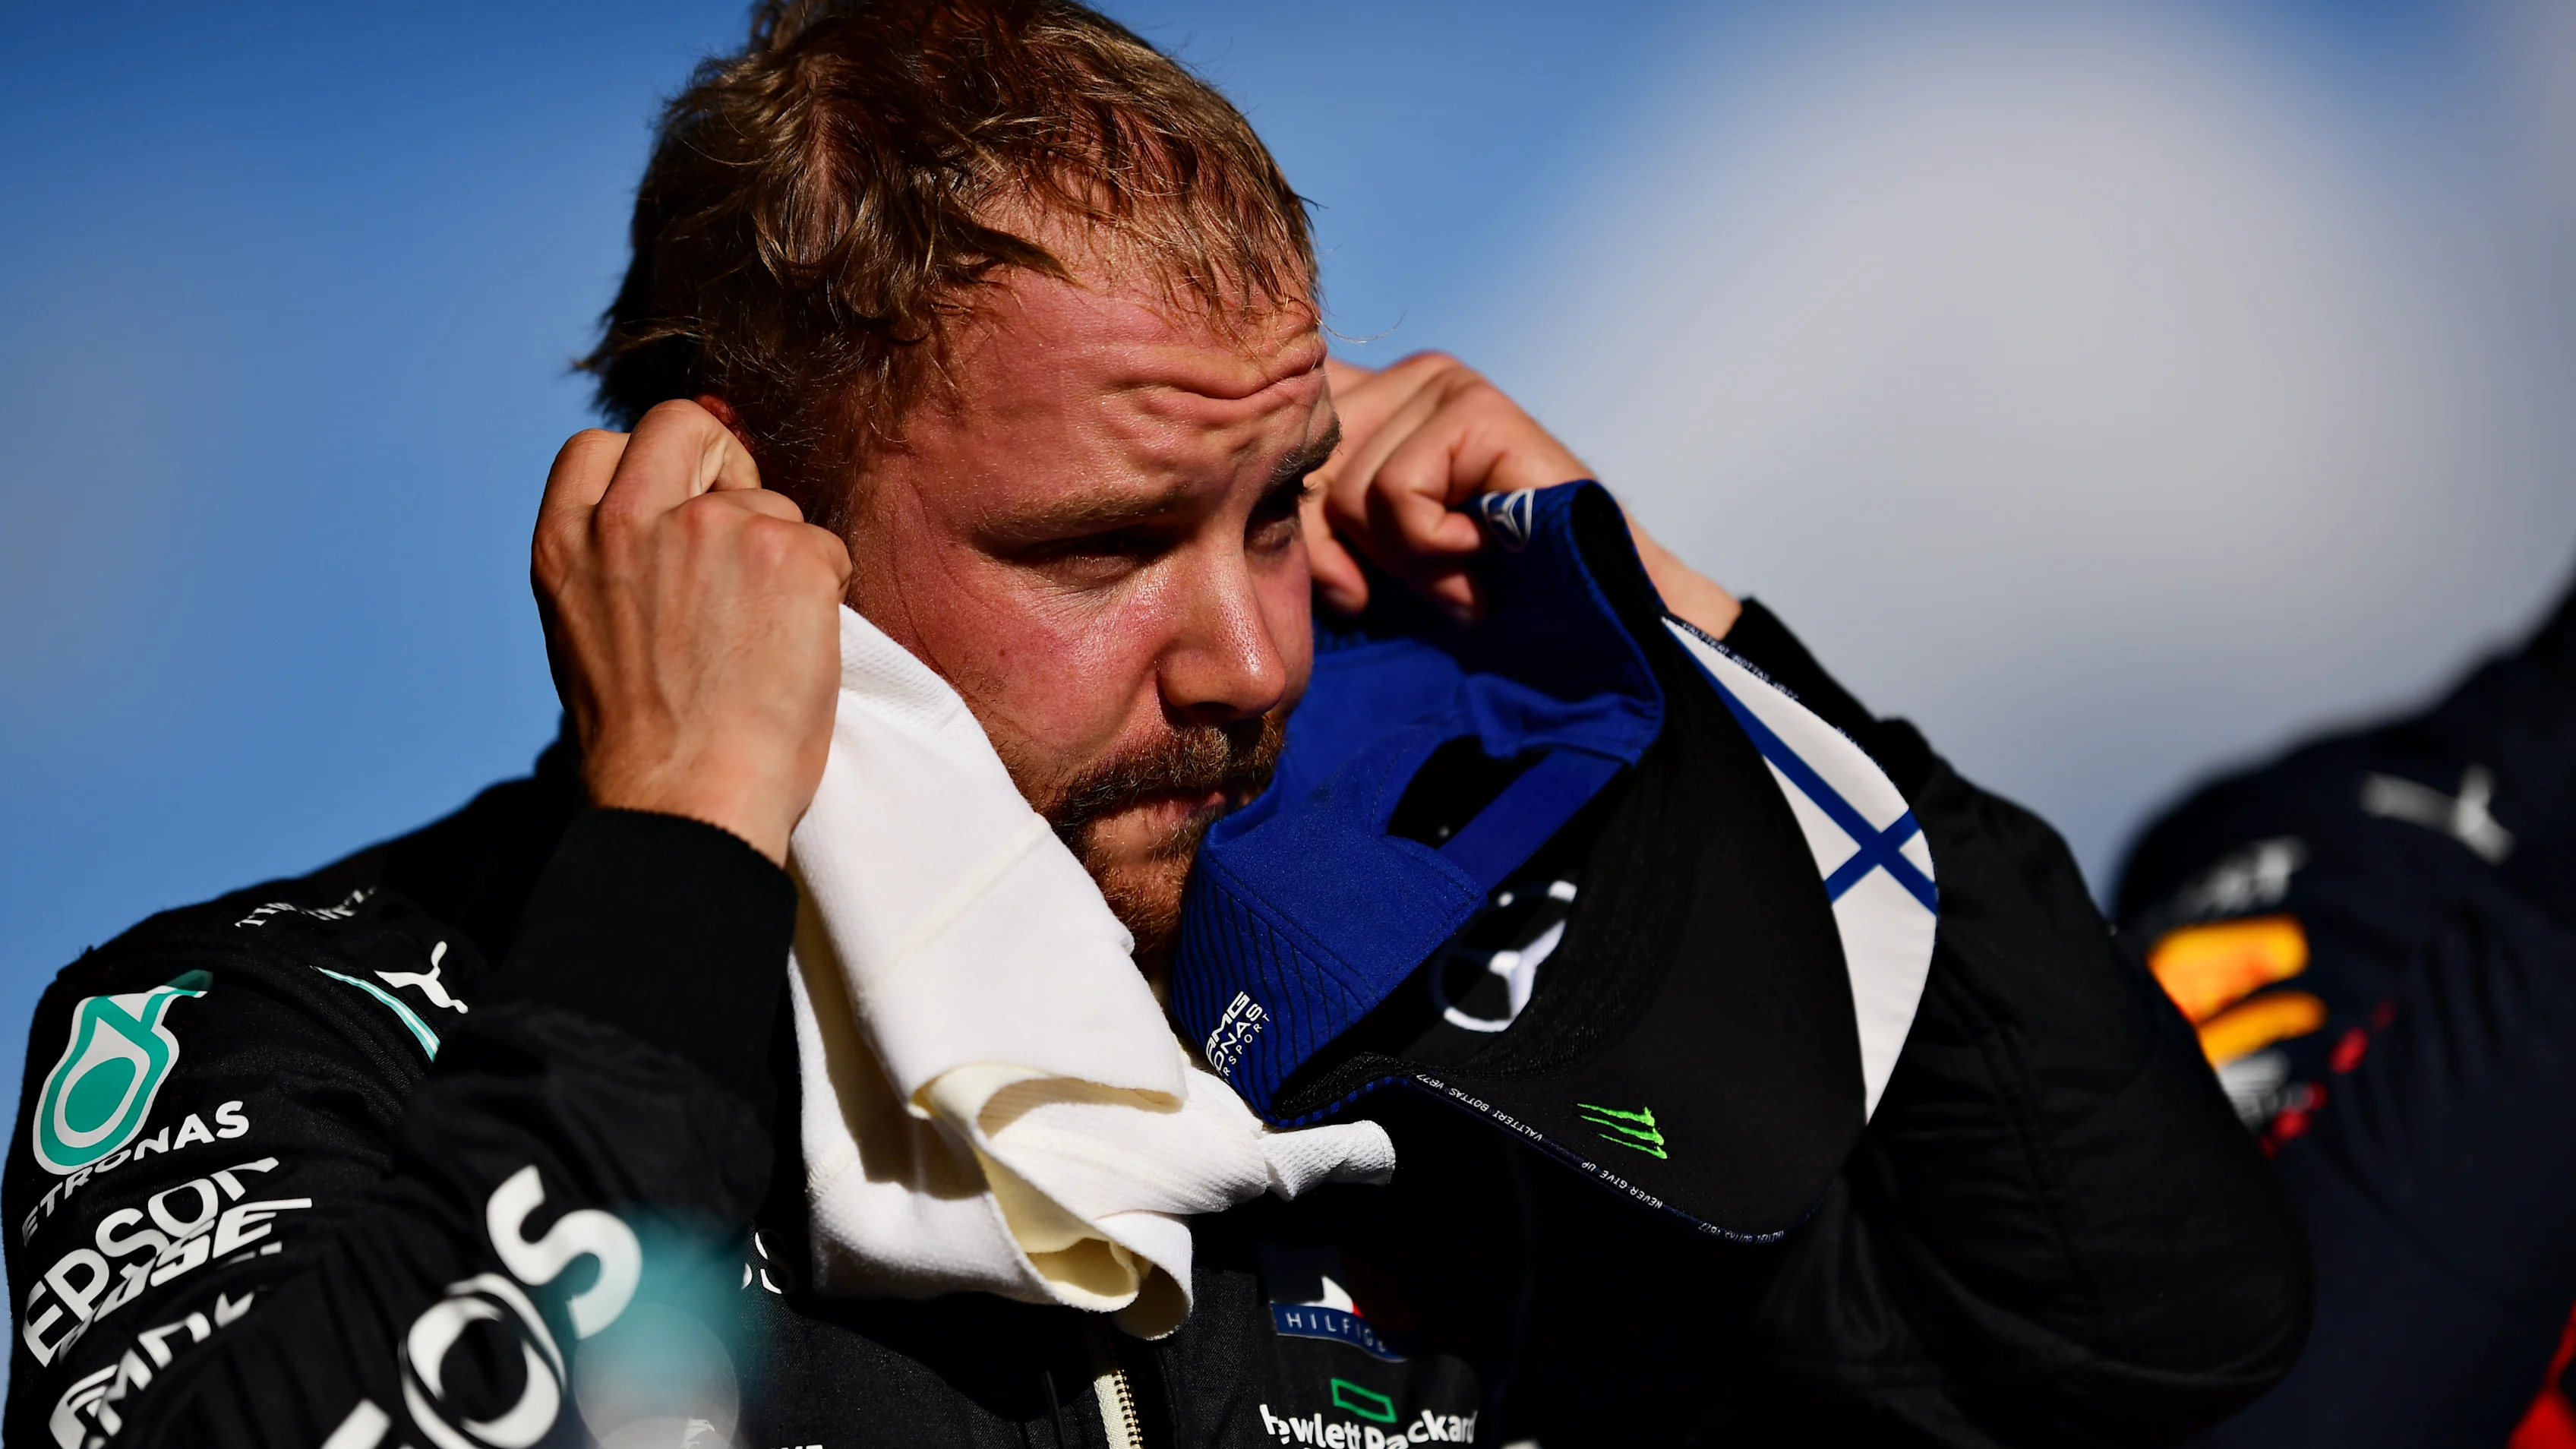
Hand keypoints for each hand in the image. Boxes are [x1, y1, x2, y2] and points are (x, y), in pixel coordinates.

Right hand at [532, 399, 851, 863]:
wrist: (690, 803)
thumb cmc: (647, 745)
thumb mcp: (589, 633)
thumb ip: (618, 560)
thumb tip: (675, 510)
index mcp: (566, 543)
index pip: (600, 445)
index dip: (650, 468)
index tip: (676, 507)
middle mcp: (630, 519)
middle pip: (685, 424)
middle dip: (721, 463)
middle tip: (741, 537)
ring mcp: (711, 528)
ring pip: (770, 501)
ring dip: (779, 557)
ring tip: (759, 642)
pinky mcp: (786, 553)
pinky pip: (824, 547)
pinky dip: (824, 594)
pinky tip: (795, 652)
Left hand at [1306, 354, 1739, 637]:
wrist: (1584, 624)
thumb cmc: (1475, 594)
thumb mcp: (1366, 558)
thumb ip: (1307, 517)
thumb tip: (1239, 513)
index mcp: (1367, 399)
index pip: (1275, 439)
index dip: (1292, 522)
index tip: (1348, 586)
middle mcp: (1401, 377)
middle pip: (1297, 474)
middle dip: (1348, 554)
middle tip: (1429, 574)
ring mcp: (1443, 384)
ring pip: (1344, 490)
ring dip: (1406, 560)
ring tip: (1466, 565)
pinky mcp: (1477, 409)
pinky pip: (1395, 495)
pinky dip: (1435, 550)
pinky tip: (1485, 552)